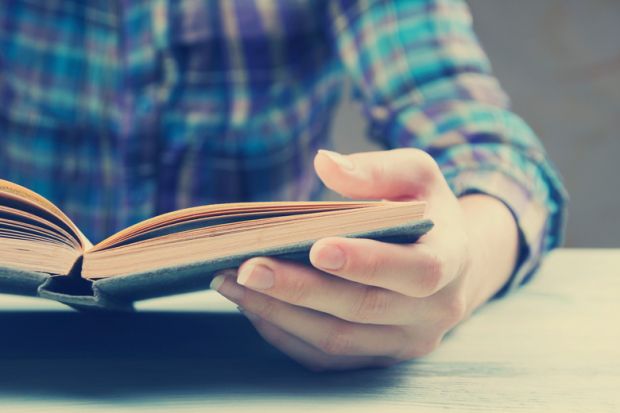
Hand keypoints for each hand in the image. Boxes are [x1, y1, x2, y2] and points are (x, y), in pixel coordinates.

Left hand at [210, 148, 517, 370]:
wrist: (449, 260)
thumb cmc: (426, 209)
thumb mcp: (417, 174)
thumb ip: (377, 169)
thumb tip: (325, 163)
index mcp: (451, 261)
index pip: (416, 271)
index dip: (367, 263)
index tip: (317, 247)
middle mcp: (434, 312)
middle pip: (362, 309)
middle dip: (301, 290)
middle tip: (249, 267)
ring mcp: (405, 342)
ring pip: (337, 340)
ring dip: (281, 313)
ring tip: (233, 283)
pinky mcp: (378, 357)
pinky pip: (325, 357)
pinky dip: (284, 332)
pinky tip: (252, 305)